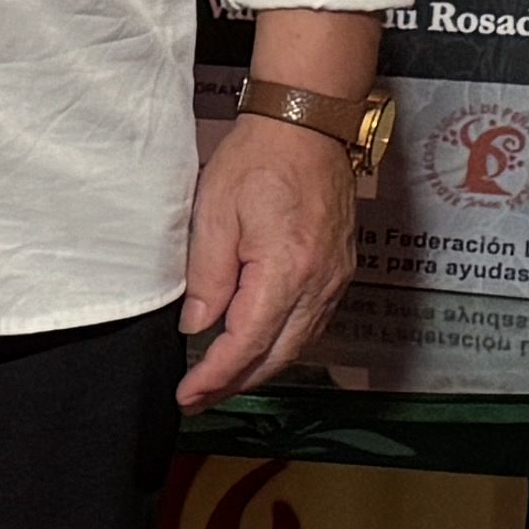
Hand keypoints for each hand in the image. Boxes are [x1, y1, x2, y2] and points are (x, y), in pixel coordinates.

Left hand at [178, 106, 363, 410]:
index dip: (216, 376)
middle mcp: (319, 283)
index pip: (247, 343)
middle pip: (278, 355)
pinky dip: (283, 343)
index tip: (188, 396)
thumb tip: (197, 327)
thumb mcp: (214, 216)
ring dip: (260, 368)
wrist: (307, 128)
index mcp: (286, 272)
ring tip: (221, 382)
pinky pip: (312, 321)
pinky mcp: (340, 269)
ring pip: (299, 343)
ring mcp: (336, 277)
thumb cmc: (257, 162)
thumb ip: (207, 278)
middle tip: (199, 400)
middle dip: (237, 383)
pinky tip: (259, 348)